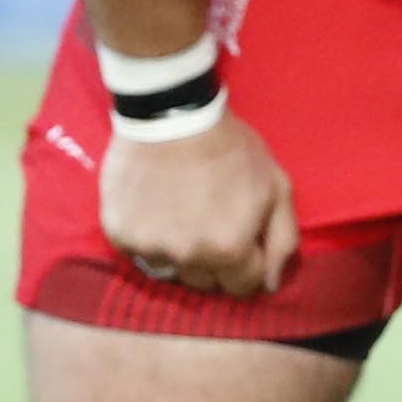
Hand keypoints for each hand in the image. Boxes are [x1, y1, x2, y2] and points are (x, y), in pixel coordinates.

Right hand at [103, 116, 299, 297]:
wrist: (173, 114)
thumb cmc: (231, 149)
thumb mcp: (276, 187)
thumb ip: (282, 240)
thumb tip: (271, 284)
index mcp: (229, 250)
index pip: (242, 286)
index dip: (246, 264)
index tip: (241, 239)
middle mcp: (188, 257)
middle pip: (204, 283)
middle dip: (213, 261)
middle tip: (210, 223)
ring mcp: (149, 247)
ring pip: (170, 269)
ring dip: (178, 252)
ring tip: (181, 214)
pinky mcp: (119, 233)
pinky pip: (137, 252)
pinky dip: (147, 237)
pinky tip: (155, 208)